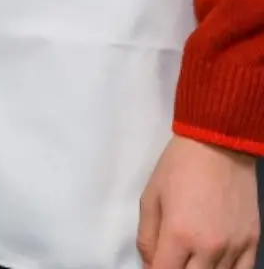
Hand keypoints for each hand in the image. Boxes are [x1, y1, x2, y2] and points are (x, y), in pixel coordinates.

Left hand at [137, 134, 258, 268]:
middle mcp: (209, 247)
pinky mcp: (253, 243)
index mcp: (179, 234)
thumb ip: (147, 237)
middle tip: (174, 258)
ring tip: (193, 259)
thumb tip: (149, 265)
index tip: (154, 265)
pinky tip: (216, 265)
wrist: (218, 144)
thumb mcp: (150, 197)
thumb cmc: (178, 167)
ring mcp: (234, 248)